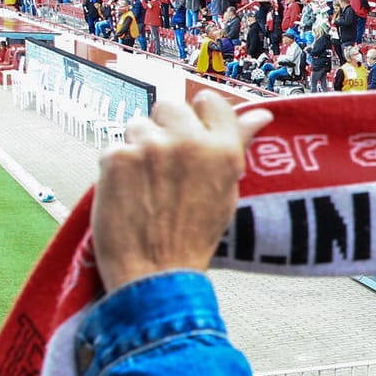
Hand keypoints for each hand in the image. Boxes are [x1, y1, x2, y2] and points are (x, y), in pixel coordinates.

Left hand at [92, 93, 273, 293]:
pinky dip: (118, 167)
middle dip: (165, 129)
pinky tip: (128, 192)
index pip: (208, 101)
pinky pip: (115, 147)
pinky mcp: (117, 157)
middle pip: (169, 106)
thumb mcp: (227, 190)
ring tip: (146, 183)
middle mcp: (189, 141)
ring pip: (138, 124)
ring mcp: (150, 147)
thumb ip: (237, 145)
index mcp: (223, 149)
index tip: (192, 136)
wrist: (155, 274)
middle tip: (165, 164)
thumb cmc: (194, 237)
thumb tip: (260, 115)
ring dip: (140, 147)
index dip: (198, 117)